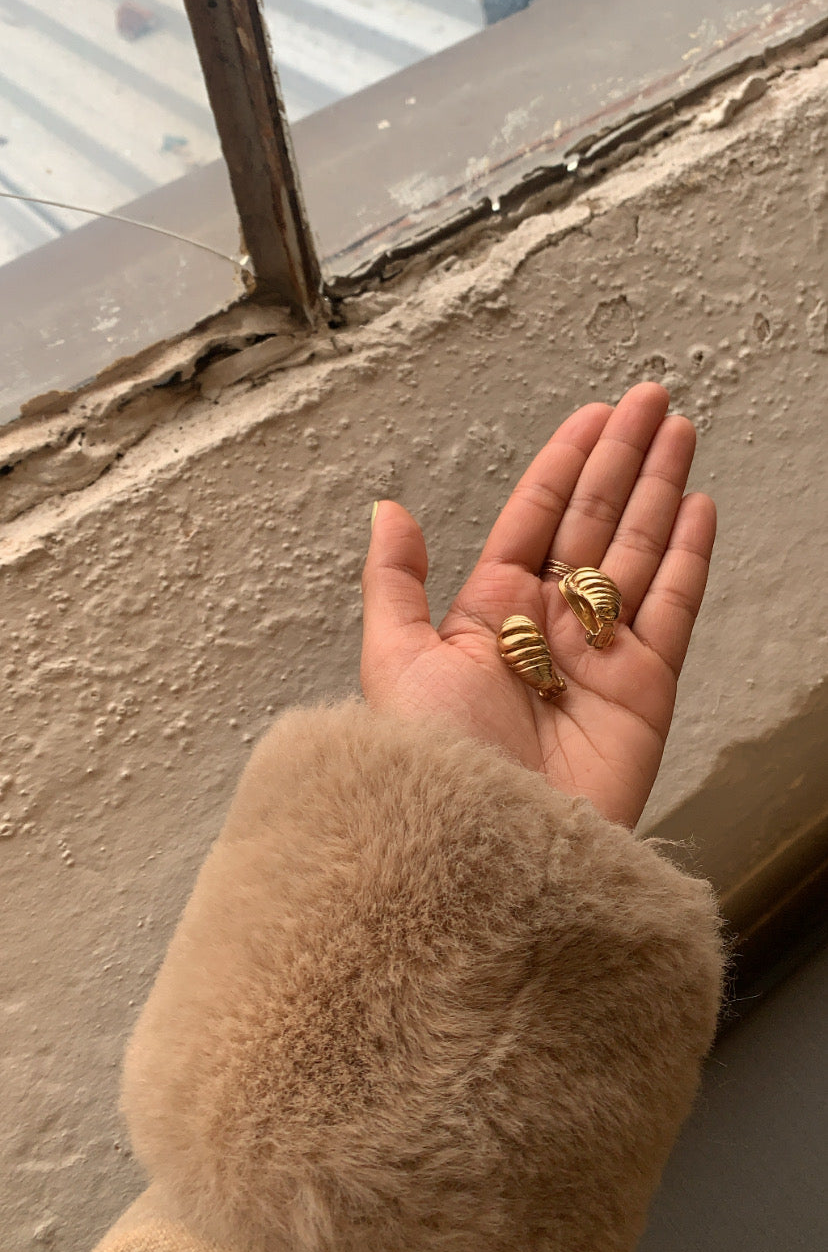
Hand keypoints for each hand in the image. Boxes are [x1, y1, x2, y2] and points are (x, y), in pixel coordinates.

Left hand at [361, 383, 714, 827]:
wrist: (483, 850)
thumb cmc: (429, 766)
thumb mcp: (395, 661)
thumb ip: (397, 582)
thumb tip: (388, 511)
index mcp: (488, 617)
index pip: (535, 520)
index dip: (564, 464)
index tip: (593, 417)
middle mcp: (547, 631)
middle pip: (594, 523)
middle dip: (623, 459)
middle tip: (652, 401)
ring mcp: (600, 659)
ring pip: (639, 553)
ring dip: (661, 490)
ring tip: (680, 432)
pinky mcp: (646, 692)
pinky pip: (673, 609)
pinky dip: (689, 558)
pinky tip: (698, 507)